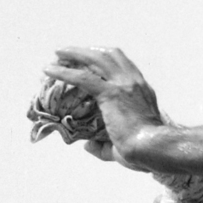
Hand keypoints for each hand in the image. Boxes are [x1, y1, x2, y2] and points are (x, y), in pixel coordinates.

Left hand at [44, 47, 164, 163]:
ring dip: (75, 54)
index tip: (87, 60)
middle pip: (109, 54)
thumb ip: (103, 145)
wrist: (152, 148)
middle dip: (87, 51)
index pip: (122, 65)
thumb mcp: (122, 145)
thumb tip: (88, 145)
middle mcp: (133, 82)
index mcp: (141, 90)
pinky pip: (83, 77)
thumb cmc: (142, 151)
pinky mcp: (111, 93)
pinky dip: (64, 71)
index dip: (103, 59)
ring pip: (96, 59)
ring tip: (58, 53)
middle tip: (68, 53)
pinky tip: (50, 70)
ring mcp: (123, 85)